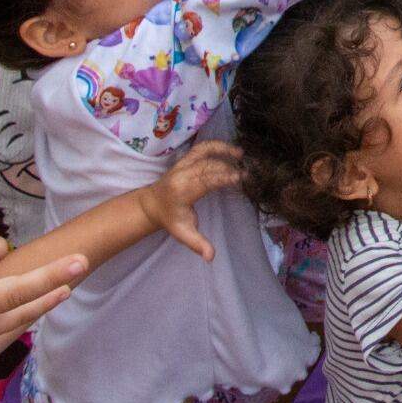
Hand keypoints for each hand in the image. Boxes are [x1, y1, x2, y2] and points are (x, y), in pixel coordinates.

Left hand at [135, 141, 243, 262]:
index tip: (241, 176)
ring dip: (224, 149)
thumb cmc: (171, 219)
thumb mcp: (183, 233)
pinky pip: (202, 147)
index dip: (224, 176)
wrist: (152, 204)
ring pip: (205, 151)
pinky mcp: (185, 158)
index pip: (206, 180)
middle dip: (229, 164)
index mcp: (183, 190)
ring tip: (241, 153)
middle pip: (209, 164)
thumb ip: (198, 244)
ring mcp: (183, 163)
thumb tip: (210, 258)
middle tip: (249, 168)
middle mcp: (182, 173)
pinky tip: (231, 149)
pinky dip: (217, 145)